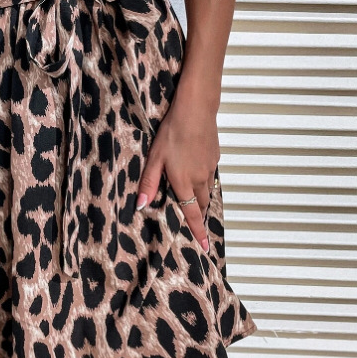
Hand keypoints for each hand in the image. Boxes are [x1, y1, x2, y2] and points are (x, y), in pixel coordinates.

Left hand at [135, 98, 219, 252]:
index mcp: (183, 181)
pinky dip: (205, 181)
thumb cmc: (172, 132)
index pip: (192, 213)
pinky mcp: (215, 157)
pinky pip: (210, 176)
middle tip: (198, 223)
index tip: (206, 247)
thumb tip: (141, 206)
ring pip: (208, 190)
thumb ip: (149, 183)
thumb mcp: (154, 158)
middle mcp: (200, 178)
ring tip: (196, 201)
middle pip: (203, 204)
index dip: (198, 231)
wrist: (196, 110)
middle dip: (200, 214)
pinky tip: (196, 172)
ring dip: (203, 198)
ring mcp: (210, 167)